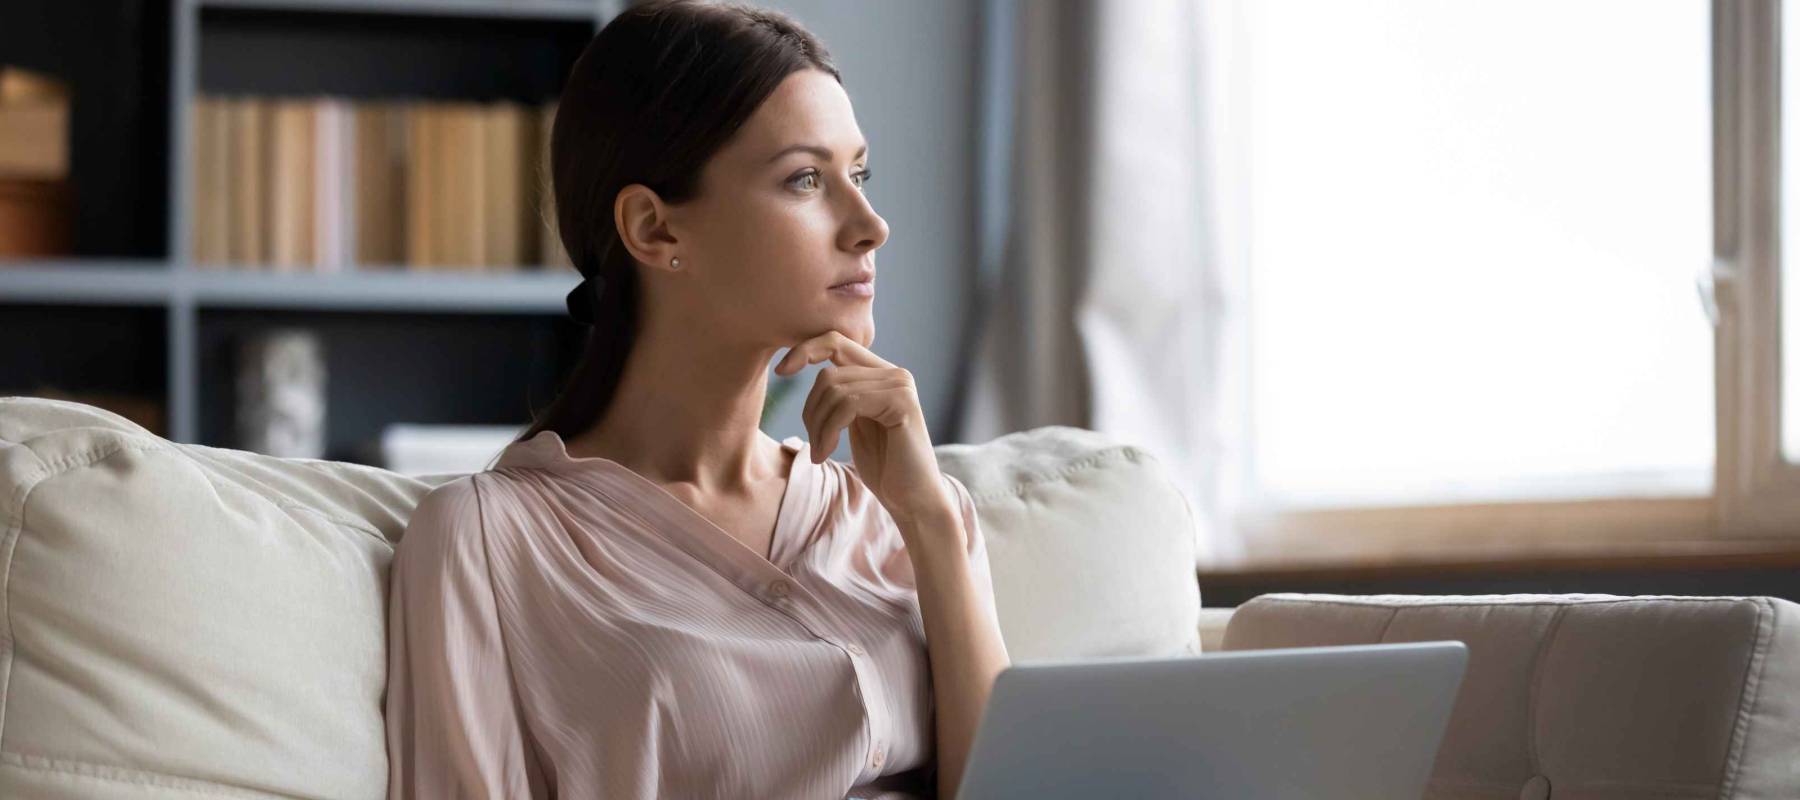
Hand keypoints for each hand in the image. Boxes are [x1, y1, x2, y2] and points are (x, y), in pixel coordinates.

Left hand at [774, 330, 953, 524]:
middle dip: (811, 410)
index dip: (805, 350)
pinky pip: (848, 403)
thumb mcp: (853, 423)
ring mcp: (900, 384)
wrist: (913, 499)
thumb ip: (839, 395)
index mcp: (881, 374)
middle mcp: (894, 373)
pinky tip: (828, 453)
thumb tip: (795, 364)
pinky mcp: (902, 401)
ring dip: (818, 426)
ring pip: (834, 388)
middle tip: (814, 446)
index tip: (781, 372)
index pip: (836, 341)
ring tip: (821, 453)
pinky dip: (829, 430)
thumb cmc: (883, 466)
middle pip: (829, 372)